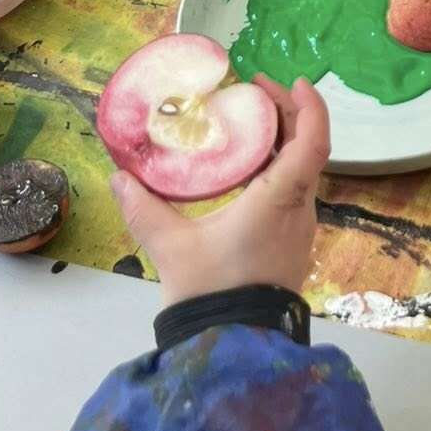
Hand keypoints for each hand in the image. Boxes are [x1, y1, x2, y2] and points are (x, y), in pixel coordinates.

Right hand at [110, 76, 329, 307]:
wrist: (235, 348)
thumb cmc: (211, 294)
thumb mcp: (170, 247)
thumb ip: (143, 208)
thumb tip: (118, 176)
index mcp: (279, 200)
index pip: (313, 143)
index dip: (311, 108)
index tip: (295, 82)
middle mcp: (299, 209)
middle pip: (308, 149)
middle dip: (288, 114)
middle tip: (257, 92)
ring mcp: (300, 229)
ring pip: (302, 171)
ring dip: (283, 141)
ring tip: (250, 122)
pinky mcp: (293, 244)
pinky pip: (294, 192)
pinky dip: (278, 168)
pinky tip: (249, 168)